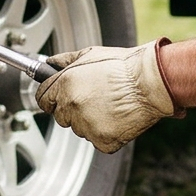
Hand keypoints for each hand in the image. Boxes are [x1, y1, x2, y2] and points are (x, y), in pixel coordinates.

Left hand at [36, 44, 174, 151]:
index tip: (59, 98)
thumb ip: (65, 60)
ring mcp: (87, 125)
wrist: (152, 83)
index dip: (52, 97)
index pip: (43, 99)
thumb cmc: (125, 67)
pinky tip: (117, 117)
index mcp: (65, 85)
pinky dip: (106, 133)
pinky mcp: (103, 141)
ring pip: (80, 129)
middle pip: (61, 116)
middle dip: (73, 109)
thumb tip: (50, 63)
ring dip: (90, 121)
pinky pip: (98, 141)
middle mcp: (72, 106)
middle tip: (95, 98)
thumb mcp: (91, 54)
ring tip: (110, 105)